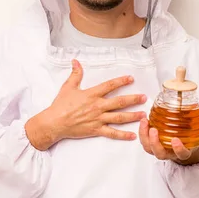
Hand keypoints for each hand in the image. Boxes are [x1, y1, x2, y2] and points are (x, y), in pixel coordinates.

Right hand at [25, 59, 146, 150]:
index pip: (110, 86)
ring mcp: (98, 119)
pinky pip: (112, 133)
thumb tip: (75, 62)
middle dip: (133, 99)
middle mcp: (97, 106)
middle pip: (119, 102)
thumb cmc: (60, 105)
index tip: (131, 78)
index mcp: (92, 94)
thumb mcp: (68, 87)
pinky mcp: (96, 130)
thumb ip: (75, 74)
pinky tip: (132, 135)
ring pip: (119, 117)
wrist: (54, 122)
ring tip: (143, 115)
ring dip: (132, 116)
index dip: (121, 81)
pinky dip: (123, 135)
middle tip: (144, 97)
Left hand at [138, 118, 198, 164]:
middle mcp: (169, 153)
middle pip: (159, 154)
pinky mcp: (152, 144)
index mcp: (182, 153)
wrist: (183, 147)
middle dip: (155, 143)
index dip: (178, 149)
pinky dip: (142, 132)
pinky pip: (144, 141)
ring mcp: (159, 150)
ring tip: (145, 122)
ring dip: (144, 136)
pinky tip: (144, 120)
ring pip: (148, 148)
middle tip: (154, 130)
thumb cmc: (190, 141)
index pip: (181, 154)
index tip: (176, 140)